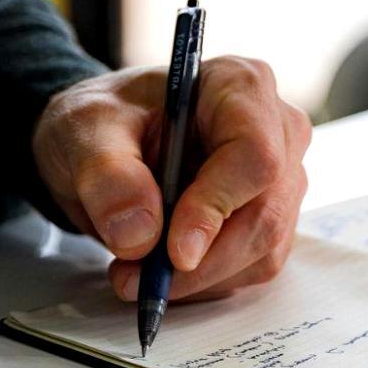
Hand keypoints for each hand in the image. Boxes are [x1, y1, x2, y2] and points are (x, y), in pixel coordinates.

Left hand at [33, 56, 310, 301]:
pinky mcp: (273, 218)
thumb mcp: (84, 131)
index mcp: (241, 86)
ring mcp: (283, 178)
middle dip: (202, 261)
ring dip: (200, 278)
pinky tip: (165, 270)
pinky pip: (253, 267)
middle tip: (135, 279)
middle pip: (265, 213)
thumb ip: (108, 176)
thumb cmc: (105, 121)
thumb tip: (139, 236)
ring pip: (263, 249)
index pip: (255, 155)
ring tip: (135, 272)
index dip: (217, 207)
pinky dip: (206, 282)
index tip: (174, 252)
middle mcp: (278, 130)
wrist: (107, 142)